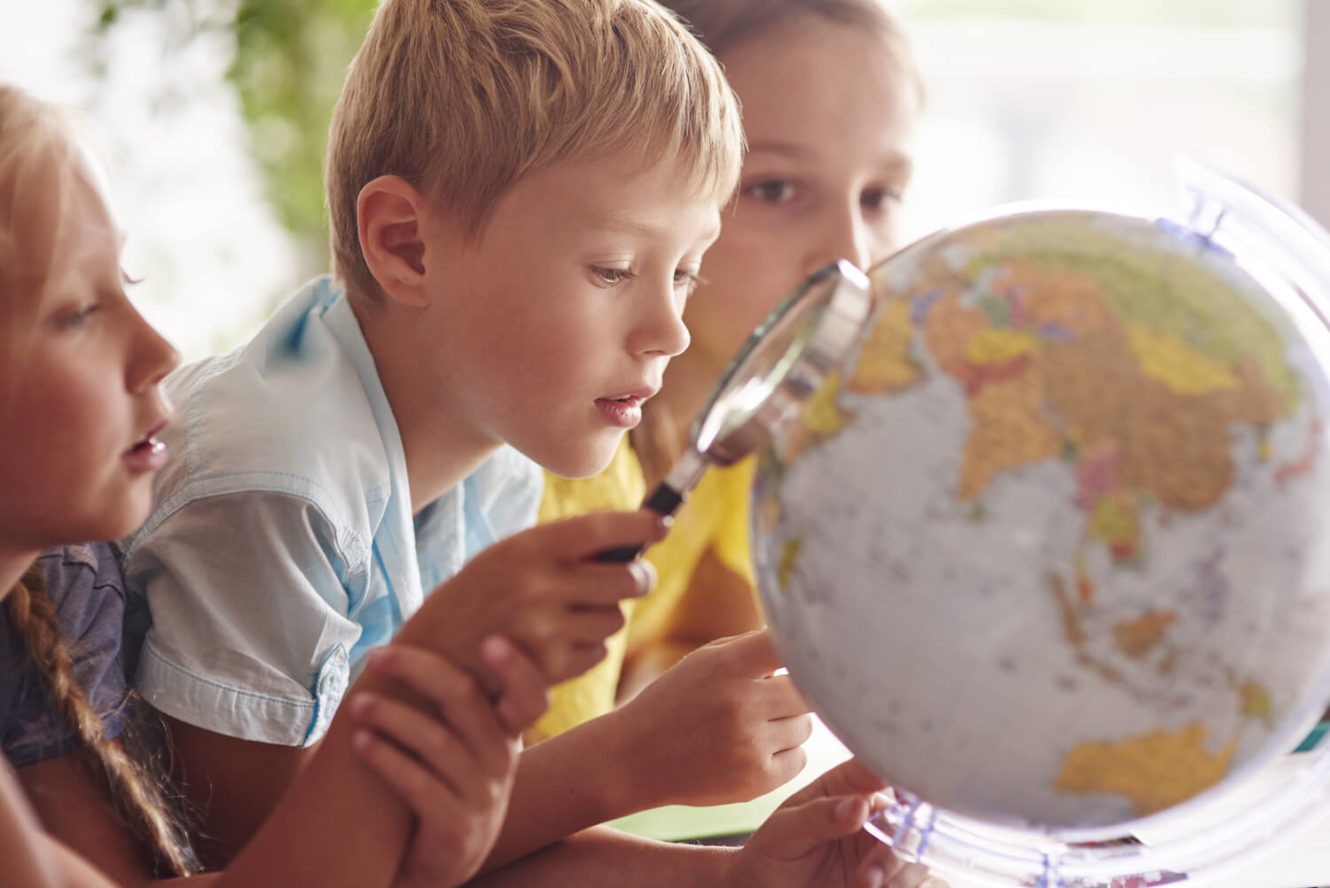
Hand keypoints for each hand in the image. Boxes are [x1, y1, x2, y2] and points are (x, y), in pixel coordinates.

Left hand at [349, 637, 546, 887]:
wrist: (443, 859)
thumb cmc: (444, 783)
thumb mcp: (465, 743)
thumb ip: (457, 698)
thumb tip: (420, 631)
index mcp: (506, 732)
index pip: (531, 695)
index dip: (518, 668)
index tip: (490, 639)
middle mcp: (501, 760)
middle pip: (466, 700)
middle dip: (420, 670)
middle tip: (378, 654)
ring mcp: (482, 796)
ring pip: (437, 741)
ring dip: (392, 716)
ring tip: (357, 704)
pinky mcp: (455, 829)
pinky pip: (419, 785)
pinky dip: (386, 759)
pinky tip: (361, 741)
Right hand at [407, 510, 667, 686]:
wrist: (428, 662)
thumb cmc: (473, 602)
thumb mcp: (505, 560)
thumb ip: (558, 550)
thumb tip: (629, 544)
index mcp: (527, 548)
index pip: (600, 528)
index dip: (640, 524)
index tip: (662, 523)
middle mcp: (538, 585)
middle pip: (627, 580)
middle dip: (639, 578)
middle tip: (637, 577)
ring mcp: (545, 629)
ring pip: (614, 619)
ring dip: (604, 617)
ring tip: (567, 616)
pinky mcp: (549, 668)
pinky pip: (597, 653)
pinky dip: (586, 649)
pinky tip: (553, 646)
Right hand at [611, 629, 812, 806]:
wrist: (635, 757)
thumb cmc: (676, 700)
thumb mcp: (703, 661)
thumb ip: (752, 648)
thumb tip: (807, 641)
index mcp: (727, 666)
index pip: (788, 645)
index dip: (806, 647)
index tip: (814, 650)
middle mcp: (741, 703)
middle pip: (809, 691)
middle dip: (796, 692)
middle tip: (773, 697)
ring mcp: (750, 745)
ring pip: (805, 726)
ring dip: (790, 724)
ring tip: (755, 725)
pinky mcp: (756, 781)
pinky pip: (800, 759)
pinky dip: (786, 754)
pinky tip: (756, 750)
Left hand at [727, 759, 942, 887]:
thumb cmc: (771, 854)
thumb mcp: (784, 832)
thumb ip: (818, 816)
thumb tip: (859, 804)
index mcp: (847, 787)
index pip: (880, 765)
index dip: (900, 771)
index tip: (904, 793)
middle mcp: (873, 813)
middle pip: (911, 815)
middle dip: (898, 844)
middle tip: (868, 874)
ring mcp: (884, 847)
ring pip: (919, 851)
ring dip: (901, 872)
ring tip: (866, 886)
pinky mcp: (892, 878)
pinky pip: (921, 879)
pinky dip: (909, 885)